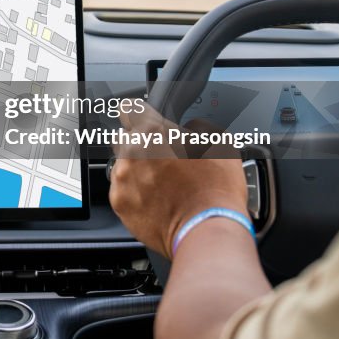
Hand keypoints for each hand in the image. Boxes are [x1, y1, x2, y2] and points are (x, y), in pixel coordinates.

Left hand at [108, 106, 248, 257]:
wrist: (207, 230)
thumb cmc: (215, 189)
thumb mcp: (219, 144)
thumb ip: (196, 128)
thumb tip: (190, 128)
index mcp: (152, 131)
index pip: (130, 108)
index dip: (139, 113)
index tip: (142, 118)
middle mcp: (131, 152)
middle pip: (125, 138)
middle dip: (140, 144)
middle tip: (163, 160)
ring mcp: (122, 178)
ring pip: (122, 166)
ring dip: (137, 171)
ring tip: (164, 186)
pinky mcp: (119, 202)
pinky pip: (122, 190)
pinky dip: (135, 193)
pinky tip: (157, 201)